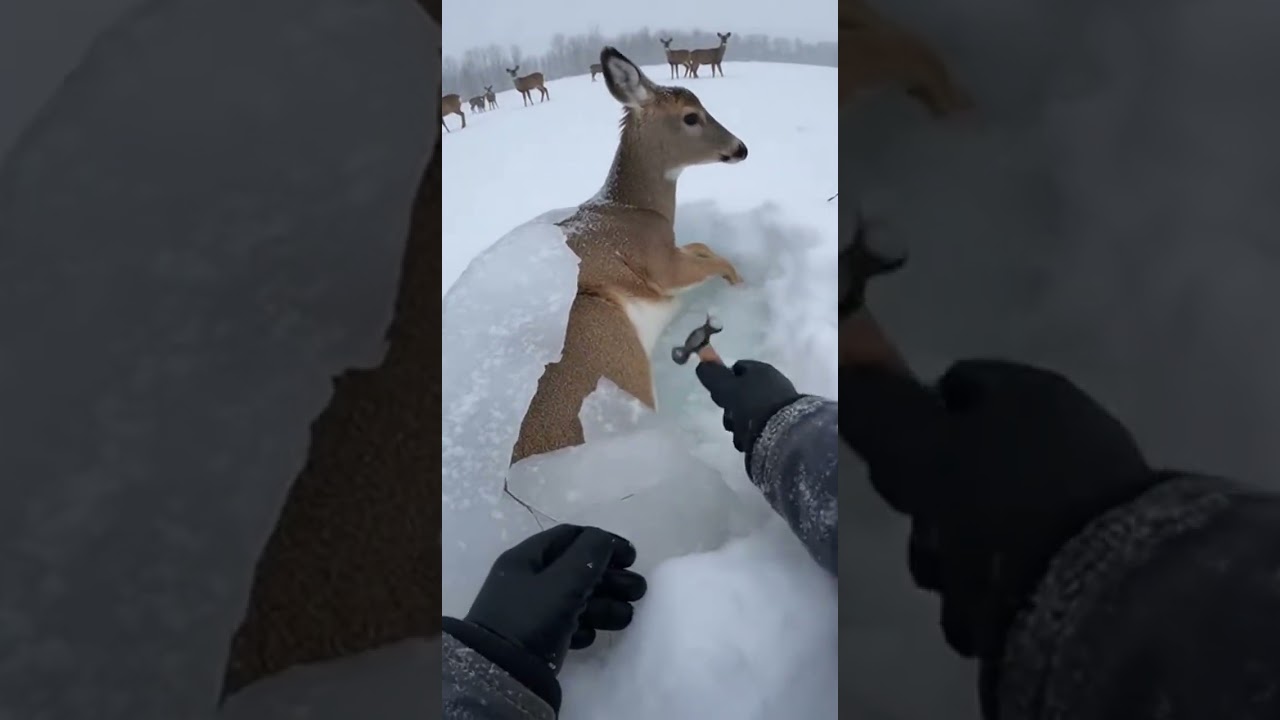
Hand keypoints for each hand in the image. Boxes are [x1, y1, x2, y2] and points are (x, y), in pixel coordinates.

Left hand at [444, 525, 645, 708]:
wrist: (501, 673)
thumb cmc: (532, 618)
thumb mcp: (563, 581)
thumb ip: (589, 555)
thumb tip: (606, 541)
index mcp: (526, 558)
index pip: (570, 537)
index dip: (604, 543)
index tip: (632, 558)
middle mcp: (527, 580)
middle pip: (576, 570)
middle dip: (610, 578)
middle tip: (638, 591)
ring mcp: (530, 611)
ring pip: (574, 599)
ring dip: (604, 604)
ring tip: (627, 617)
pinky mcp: (535, 638)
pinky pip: (565, 624)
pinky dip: (583, 626)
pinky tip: (591, 636)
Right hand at [696, 360, 801, 459]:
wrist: (785, 433)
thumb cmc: (754, 405)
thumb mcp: (728, 388)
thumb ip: (713, 376)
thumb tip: (701, 363)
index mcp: (761, 370)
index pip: (736, 368)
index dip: (723, 379)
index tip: (717, 394)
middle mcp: (771, 384)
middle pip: (740, 392)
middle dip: (729, 406)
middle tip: (729, 415)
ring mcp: (777, 404)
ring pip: (746, 412)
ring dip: (738, 423)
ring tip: (740, 432)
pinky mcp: (780, 423)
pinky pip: (757, 426)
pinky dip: (750, 433)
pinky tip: (749, 440)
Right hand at [839, 360, 1157, 662]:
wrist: (1106, 593)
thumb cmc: (1005, 505)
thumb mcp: (923, 450)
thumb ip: (876, 410)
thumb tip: (845, 364)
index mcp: (1028, 393)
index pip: (951, 387)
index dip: (911, 425)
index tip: (896, 474)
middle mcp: (1063, 433)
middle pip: (965, 463)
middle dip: (932, 510)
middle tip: (928, 544)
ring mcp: (1086, 495)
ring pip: (988, 521)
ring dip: (959, 558)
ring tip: (960, 591)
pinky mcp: (1098, 554)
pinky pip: (1025, 562)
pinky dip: (1000, 587)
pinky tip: (990, 613)